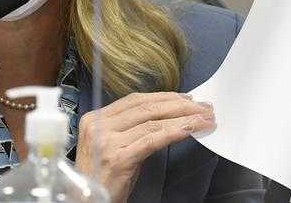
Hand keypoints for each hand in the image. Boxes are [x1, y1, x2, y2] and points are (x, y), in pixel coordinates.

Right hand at [76, 92, 215, 202]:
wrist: (86, 201)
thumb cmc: (103, 178)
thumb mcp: (112, 146)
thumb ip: (130, 128)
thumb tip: (167, 115)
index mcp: (95, 118)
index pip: (134, 100)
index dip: (164, 97)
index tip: (186, 98)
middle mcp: (99, 125)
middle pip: (146, 108)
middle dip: (179, 105)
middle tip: (203, 107)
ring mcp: (107, 141)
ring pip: (152, 122)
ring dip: (183, 118)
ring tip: (204, 119)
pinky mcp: (118, 158)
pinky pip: (152, 140)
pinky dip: (174, 132)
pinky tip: (189, 130)